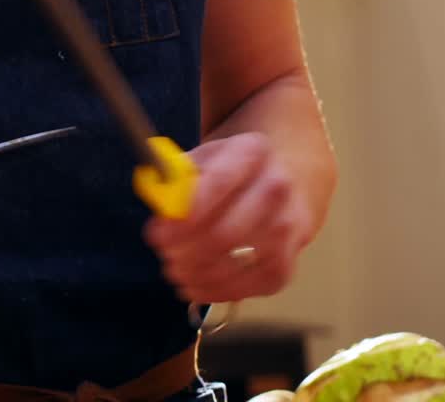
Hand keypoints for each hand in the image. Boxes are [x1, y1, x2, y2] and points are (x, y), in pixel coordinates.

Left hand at [144, 132, 310, 303]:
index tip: (158, 235)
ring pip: (234, 265)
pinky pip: (247, 287)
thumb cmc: (229, 173)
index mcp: (252, 153)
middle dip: (185, 250)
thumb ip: (174, 182)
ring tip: (175, 268)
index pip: (217, 185)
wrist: (281, 182)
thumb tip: (162, 210)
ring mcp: (287, 228)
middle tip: (164, 253)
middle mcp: (277, 189)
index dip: (184, 216)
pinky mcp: (286, 264)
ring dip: (195, 273)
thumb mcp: (201, 161)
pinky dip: (213, 291)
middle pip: (225, 233)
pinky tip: (195, 284)